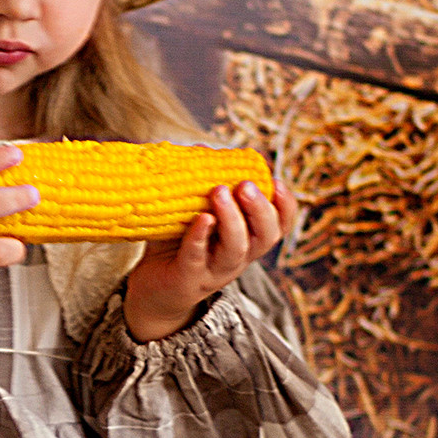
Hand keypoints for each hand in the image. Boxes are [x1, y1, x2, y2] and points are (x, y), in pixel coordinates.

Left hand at [123, 176, 294, 342]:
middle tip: (246, 184)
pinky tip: (201, 219)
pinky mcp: (188, 279)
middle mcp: (238, 257)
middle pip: (265, 236)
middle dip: (260, 208)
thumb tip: (201, 148)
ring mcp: (215, 271)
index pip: (279, 225)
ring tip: (219, 191)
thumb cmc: (178, 245)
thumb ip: (201, 186)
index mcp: (246, 239)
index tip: (277, 181)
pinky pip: (198, 257)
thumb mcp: (194, 213)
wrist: (152, 289)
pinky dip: (201, 237)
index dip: (285, 206)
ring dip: (232, 219)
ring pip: (236, 248)